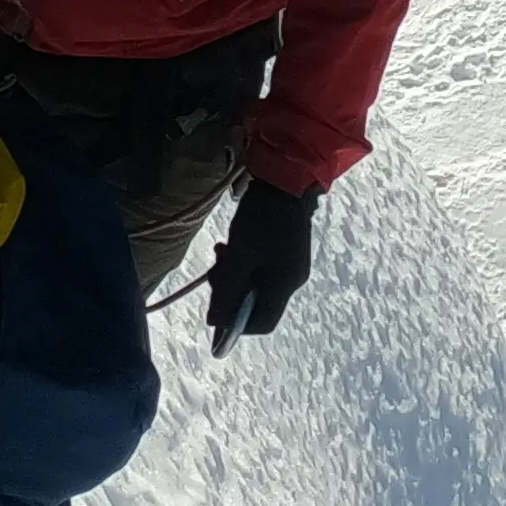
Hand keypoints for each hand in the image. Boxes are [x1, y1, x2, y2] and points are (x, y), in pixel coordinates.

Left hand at [201, 180, 316, 352]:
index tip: (214, 310)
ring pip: (254, 283)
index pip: (262, 323)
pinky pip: (259, 267)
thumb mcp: (240, 254)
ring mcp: (289, 264)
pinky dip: (241, 262)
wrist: (284, 180)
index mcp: (284, 285)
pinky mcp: (284, 251)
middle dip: (230, 291)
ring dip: (233, 273)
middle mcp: (290, 280)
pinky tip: (229, 245)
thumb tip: (214, 322)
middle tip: (215, 269)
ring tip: (222, 252)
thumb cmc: (261, 219)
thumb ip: (227, 288)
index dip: (236, 324)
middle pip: (256, 302)